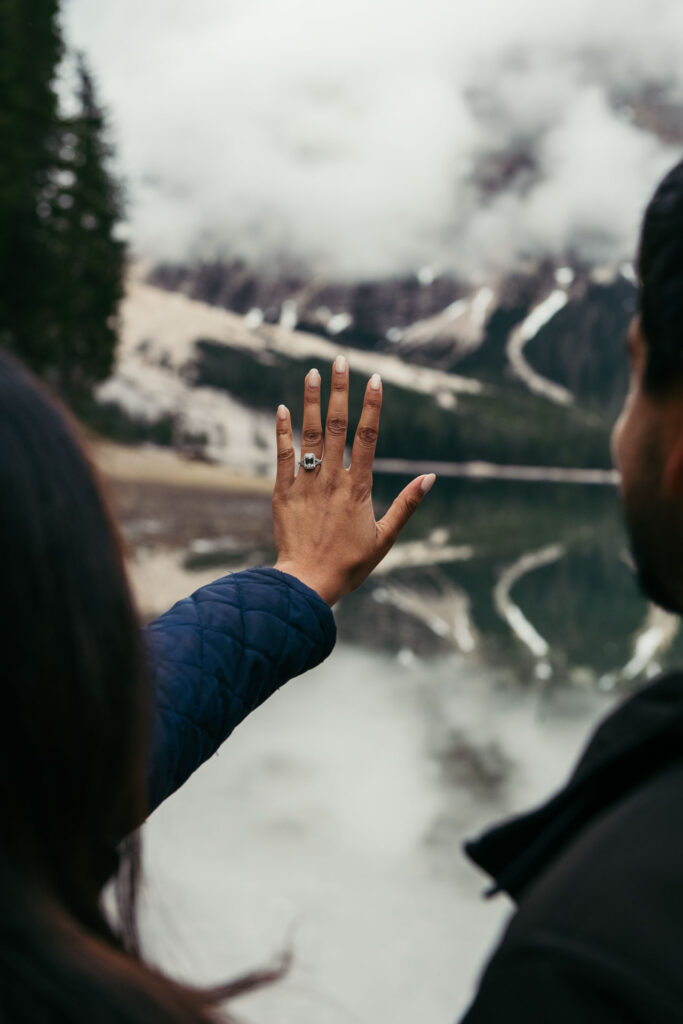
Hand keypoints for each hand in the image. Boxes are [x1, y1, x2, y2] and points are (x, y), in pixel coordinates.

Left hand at [272, 355, 435, 604]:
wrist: (307, 583)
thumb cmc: (349, 565)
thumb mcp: (385, 537)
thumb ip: (407, 504)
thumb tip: (430, 478)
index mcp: (359, 488)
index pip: (367, 437)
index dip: (371, 406)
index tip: (374, 379)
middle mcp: (332, 480)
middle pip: (337, 427)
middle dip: (340, 391)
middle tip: (339, 361)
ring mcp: (306, 484)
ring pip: (309, 435)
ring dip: (311, 402)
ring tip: (312, 373)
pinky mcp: (283, 493)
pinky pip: (282, 456)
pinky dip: (283, 431)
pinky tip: (282, 409)